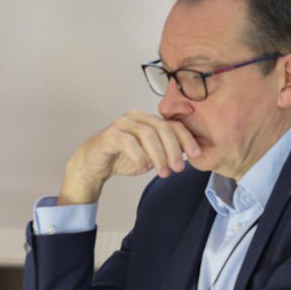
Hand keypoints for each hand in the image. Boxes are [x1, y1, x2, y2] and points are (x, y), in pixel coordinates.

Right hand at [59, 110, 200, 204]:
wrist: (94, 164)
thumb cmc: (122, 158)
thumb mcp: (150, 155)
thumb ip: (166, 151)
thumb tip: (190, 154)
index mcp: (148, 119)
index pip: (173, 124)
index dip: (186, 139)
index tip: (196, 155)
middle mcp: (136, 117)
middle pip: (162, 127)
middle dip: (173, 149)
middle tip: (178, 168)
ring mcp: (122, 123)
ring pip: (148, 135)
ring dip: (158, 156)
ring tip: (163, 173)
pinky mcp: (110, 134)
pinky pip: (130, 143)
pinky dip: (139, 158)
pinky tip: (142, 169)